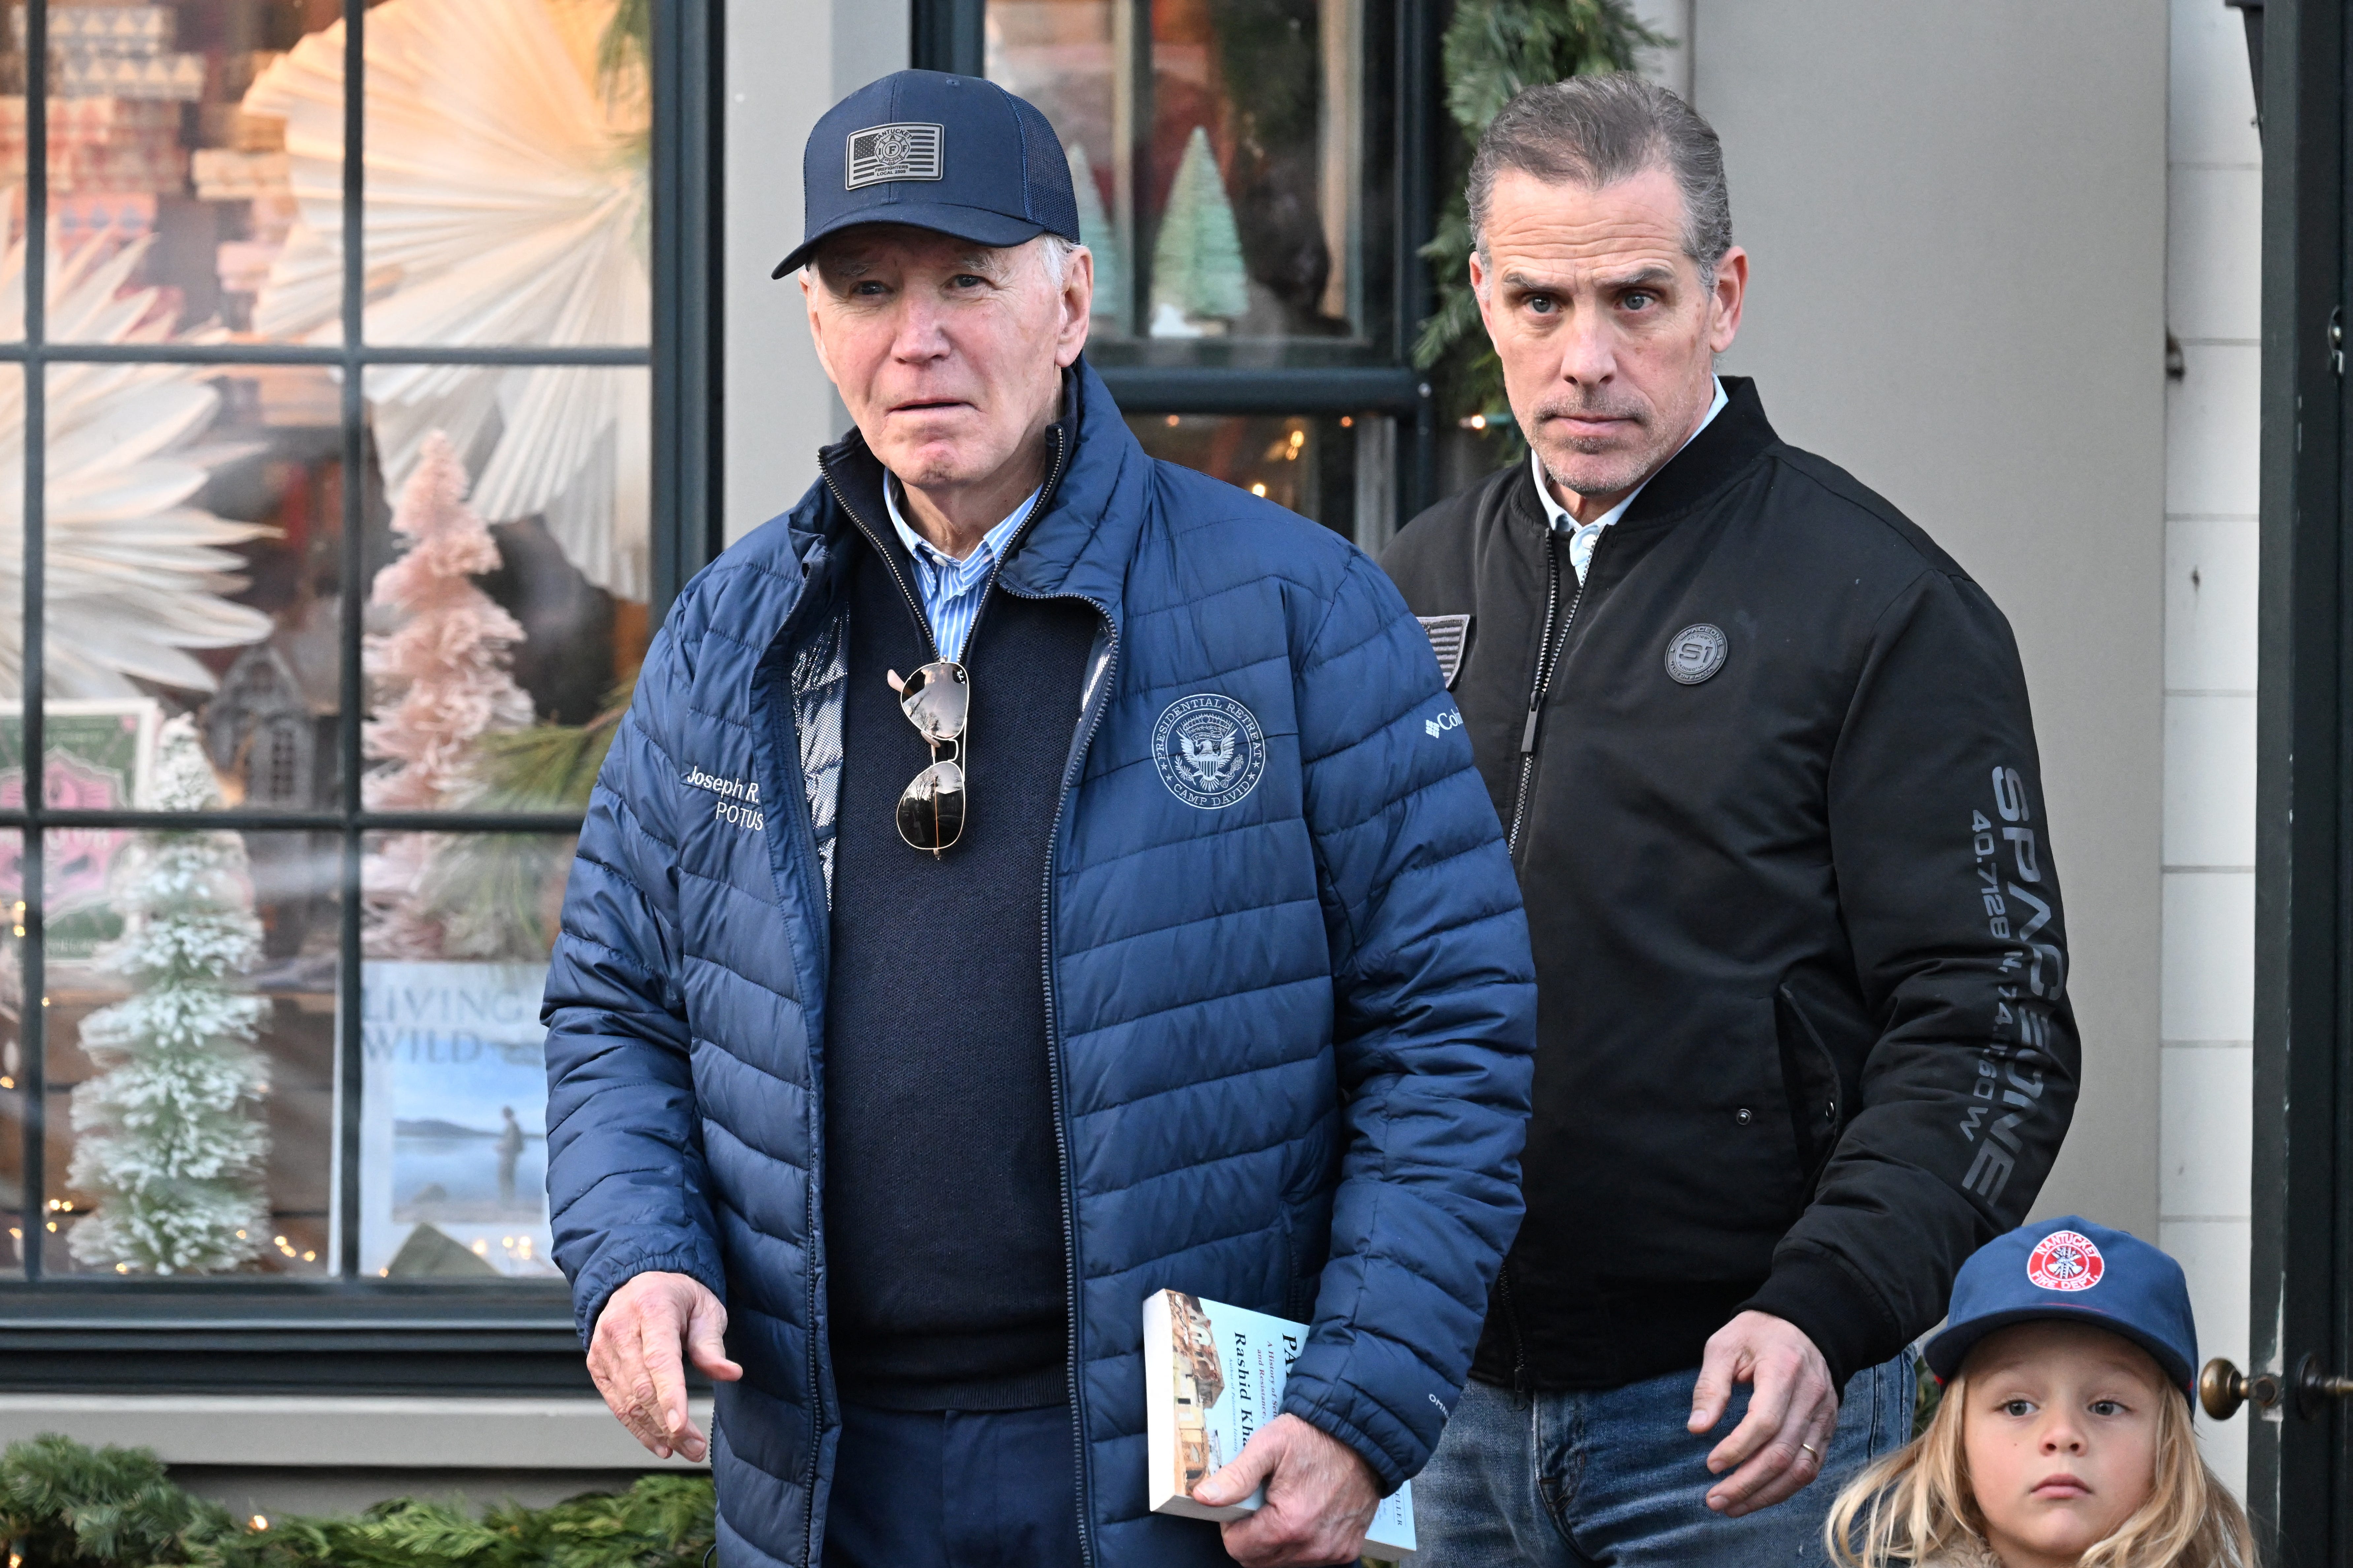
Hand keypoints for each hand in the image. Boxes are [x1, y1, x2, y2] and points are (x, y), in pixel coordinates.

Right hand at [587, 1270, 743, 1461]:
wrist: (638, 1282)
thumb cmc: (679, 1297)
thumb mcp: (705, 1308)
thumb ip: (712, 1344)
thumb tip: (730, 1373)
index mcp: (652, 1307)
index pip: (659, 1359)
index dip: (670, 1395)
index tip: (681, 1426)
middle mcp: (620, 1327)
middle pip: (642, 1387)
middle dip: (669, 1424)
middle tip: (695, 1449)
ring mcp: (603, 1347)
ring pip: (628, 1401)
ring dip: (655, 1432)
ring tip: (684, 1450)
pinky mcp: (596, 1364)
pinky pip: (616, 1403)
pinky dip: (637, 1428)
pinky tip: (659, 1444)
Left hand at [1193, 1413, 1379, 1566]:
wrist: (1363, 1436)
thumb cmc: (1314, 1437)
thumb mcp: (1269, 1445)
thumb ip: (1236, 1476)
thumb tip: (1203, 1497)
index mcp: (1289, 1524)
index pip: (1238, 1548)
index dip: (1231, 1525)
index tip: (1241, 1502)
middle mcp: (1312, 1546)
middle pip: (1258, 1560)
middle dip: (1251, 1536)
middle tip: (1260, 1503)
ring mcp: (1332, 1551)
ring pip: (1282, 1562)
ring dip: (1275, 1541)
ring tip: (1283, 1505)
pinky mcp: (1346, 1550)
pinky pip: (1310, 1559)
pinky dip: (1300, 1543)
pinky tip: (1304, 1513)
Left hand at [1687, 1310, 1838, 1516]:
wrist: (1805, 1325)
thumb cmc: (1757, 1334)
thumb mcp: (1724, 1345)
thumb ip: (1710, 1386)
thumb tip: (1696, 1428)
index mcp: (1784, 1371)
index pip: (1765, 1422)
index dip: (1737, 1449)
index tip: (1710, 1464)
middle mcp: (1811, 1397)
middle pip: (1782, 1452)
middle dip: (1747, 1484)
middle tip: (1714, 1500)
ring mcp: (1824, 1415)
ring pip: (1801, 1468)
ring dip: (1765, 1494)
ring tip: (1732, 1507)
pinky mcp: (1828, 1428)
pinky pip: (1811, 1466)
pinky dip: (1785, 1487)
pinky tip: (1759, 1496)